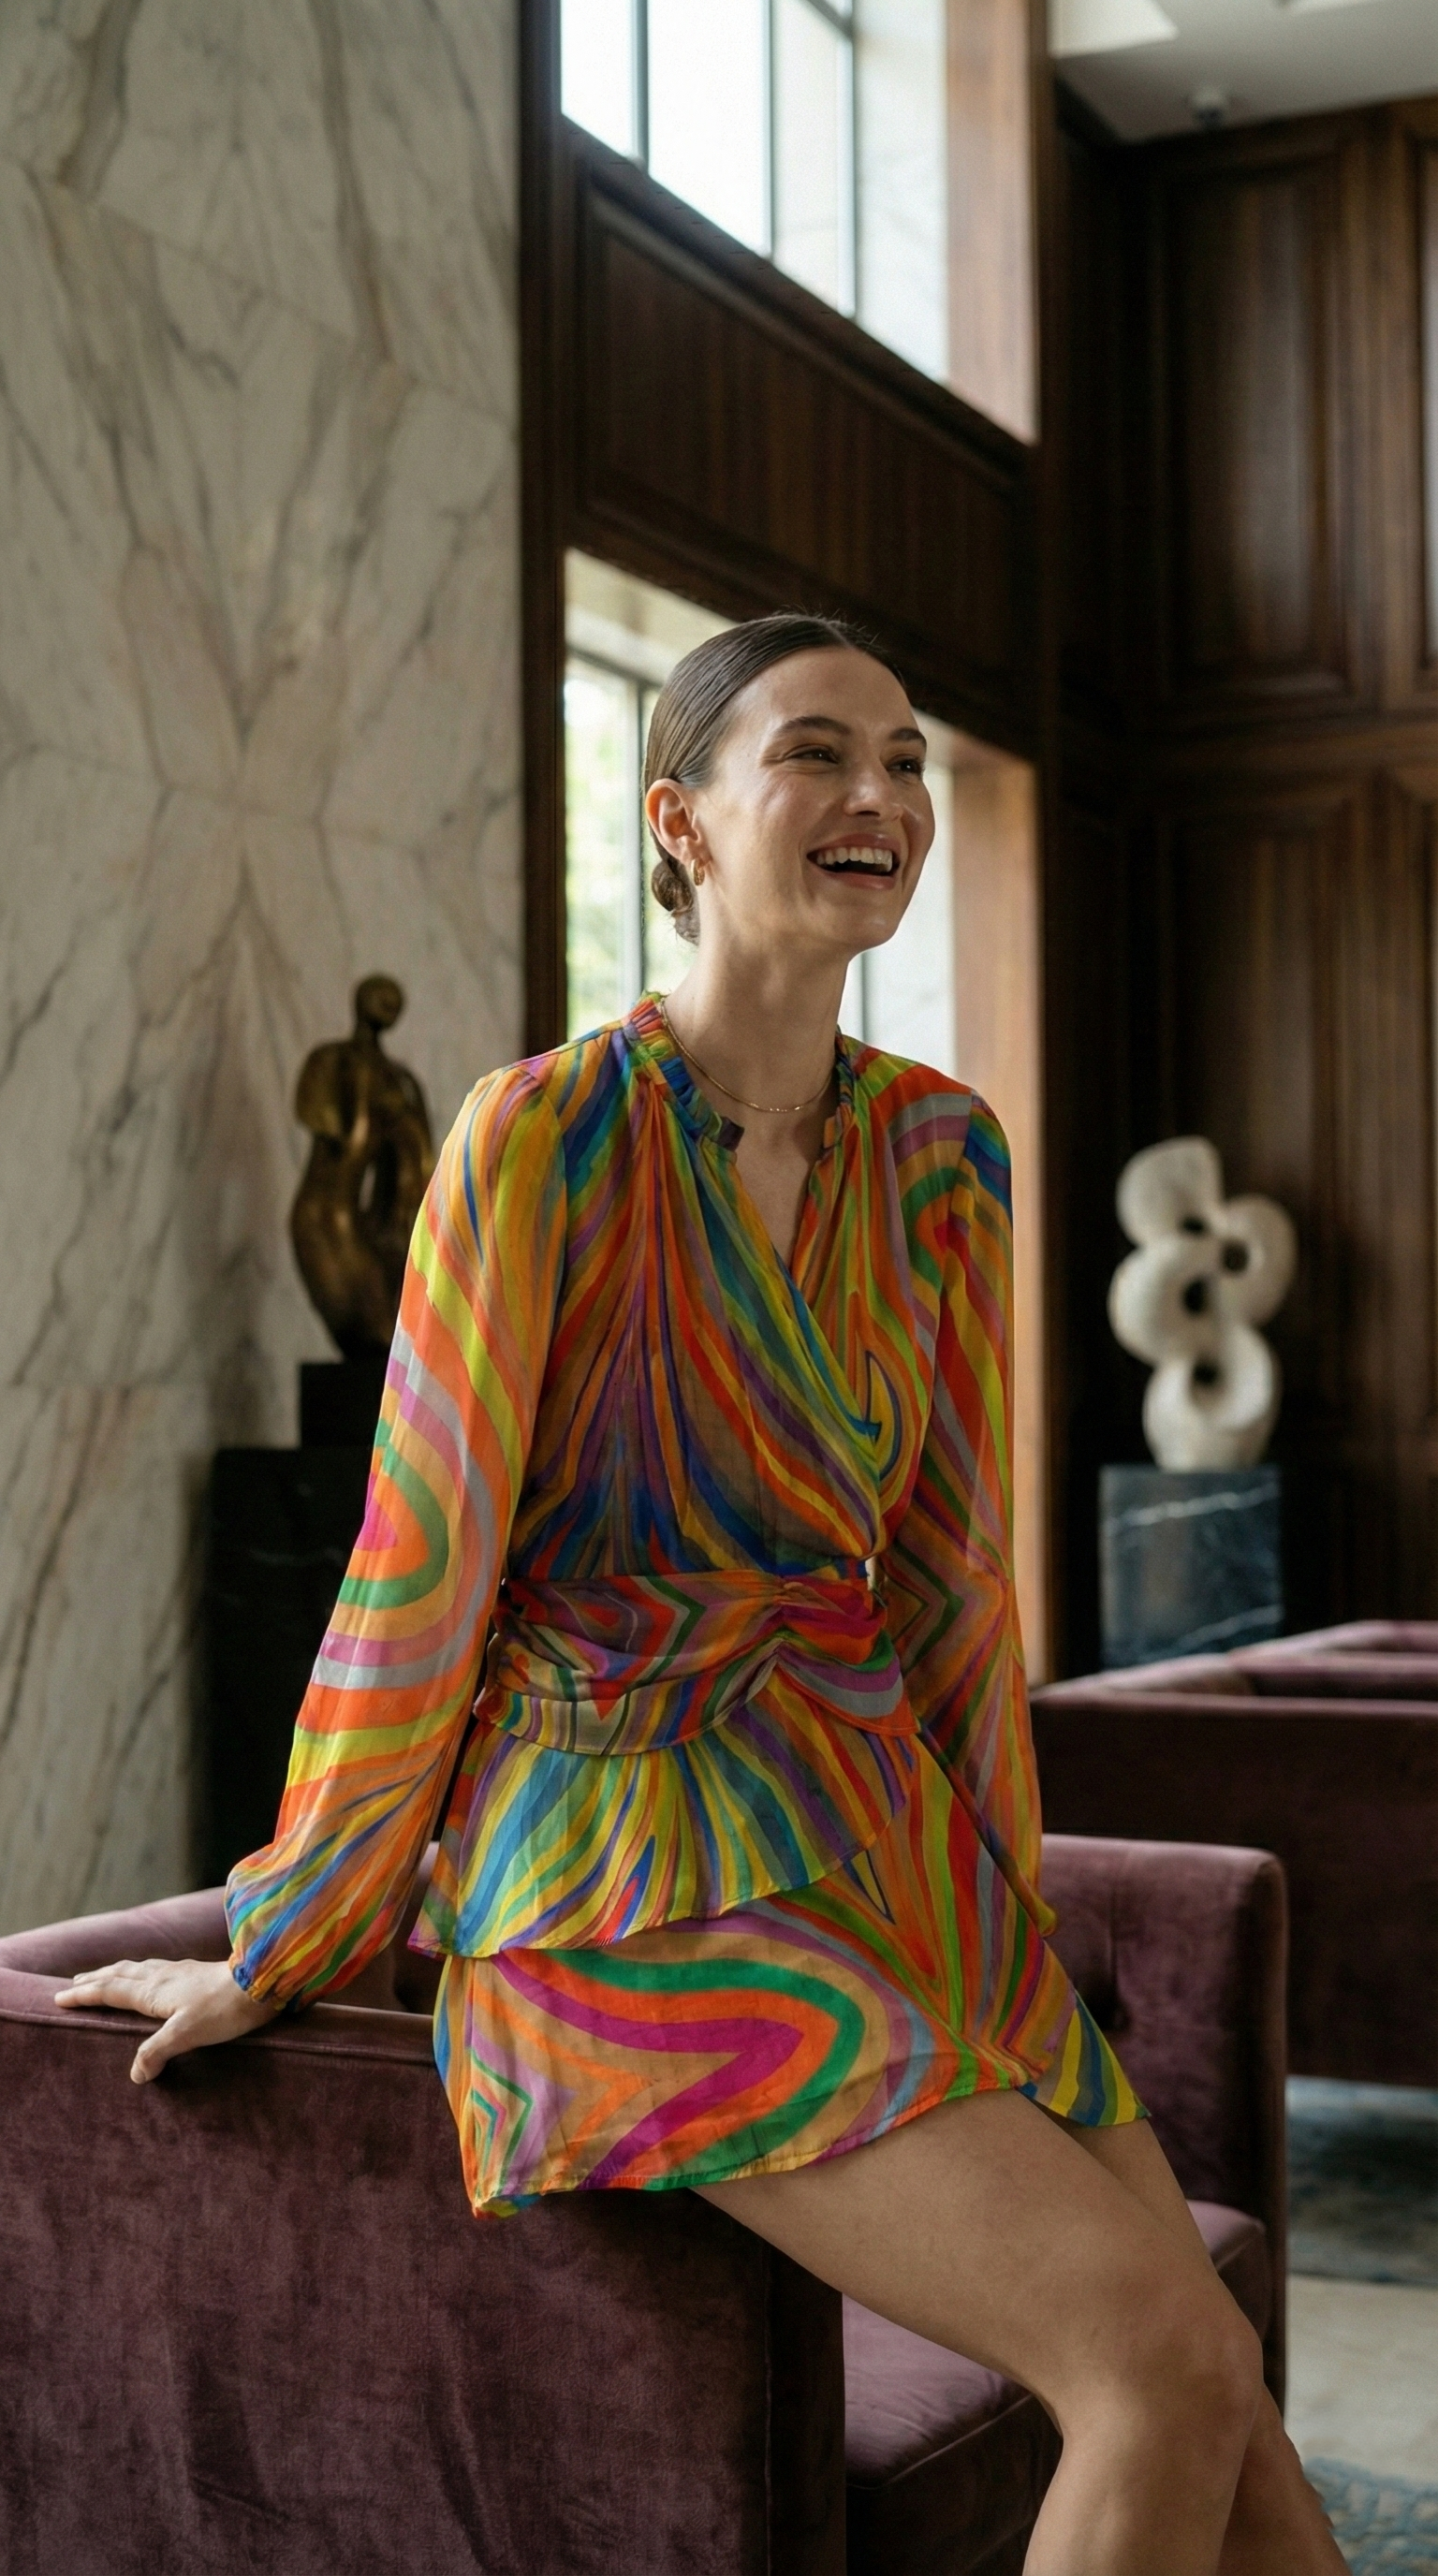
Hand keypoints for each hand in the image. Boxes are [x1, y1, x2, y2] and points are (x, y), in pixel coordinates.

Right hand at [53, 1957, 280, 2082]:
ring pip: (139, 1968)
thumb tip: (136, 2074)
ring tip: (107, 1975)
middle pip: (120, 1974)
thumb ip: (157, 2052)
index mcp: (153, 1991)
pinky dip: (143, 1970)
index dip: (84, 1995)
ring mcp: (180, 1972)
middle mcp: (162, 1977)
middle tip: (74, 1984)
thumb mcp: (187, 2034)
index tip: (60, 1998)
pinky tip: (155, 1973)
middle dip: (95, 1980)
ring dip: (117, 1972)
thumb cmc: (224, 2009)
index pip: (109, 1991)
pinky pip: (158, 1968)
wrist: (261, 1982)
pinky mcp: (196, 1972)